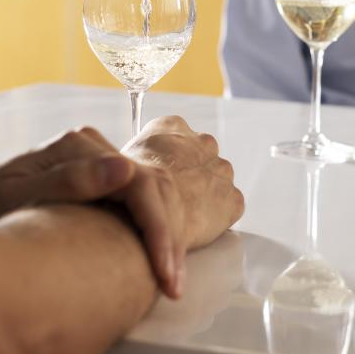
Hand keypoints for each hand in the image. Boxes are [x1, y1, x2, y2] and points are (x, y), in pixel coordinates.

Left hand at [0, 124, 189, 298]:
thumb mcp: (18, 197)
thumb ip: (68, 181)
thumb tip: (123, 168)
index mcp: (76, 146)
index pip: (137, 182)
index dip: (156, 228)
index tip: (162, 270)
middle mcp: (94, 148)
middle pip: (154, 188)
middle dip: (169, 239)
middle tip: (172, 286)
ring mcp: (103, 162)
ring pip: (158, 195)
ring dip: (170, 239)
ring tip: (170, 283)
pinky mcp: (107, 180)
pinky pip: (146, 203)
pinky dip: (158, 234)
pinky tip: (160, 265)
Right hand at [123, 116, 243, 253]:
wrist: (146, 216)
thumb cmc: (126, 191)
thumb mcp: (122, 158)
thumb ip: (138, 155)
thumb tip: (132, 165)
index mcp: (173, 126)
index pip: (175, 138)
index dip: (166, 160)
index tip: (159, 175)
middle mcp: (203, 142)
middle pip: (198, 158)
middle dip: (188, 175)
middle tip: (170, 198)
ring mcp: (221, 170)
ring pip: (215, 182)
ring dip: (202, 195)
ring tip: (180, 215)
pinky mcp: (232, 199)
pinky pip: (227, 207)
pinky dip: (215, 218)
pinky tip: (193, 227)